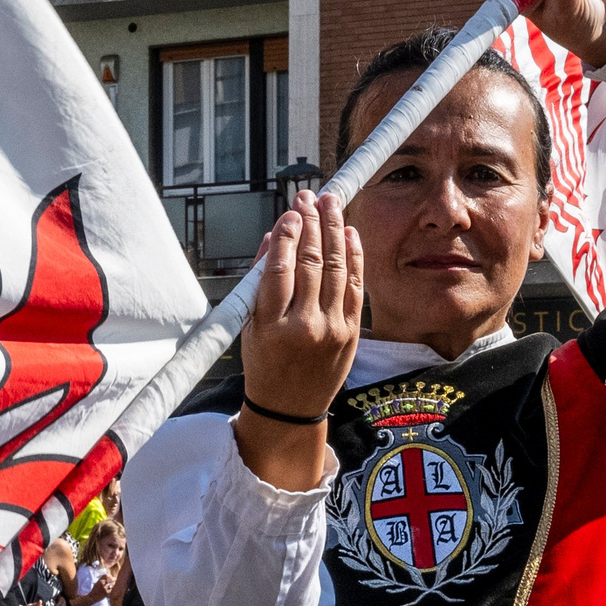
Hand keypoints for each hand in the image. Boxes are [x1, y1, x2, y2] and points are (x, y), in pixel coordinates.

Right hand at [235, 189, 362, 491]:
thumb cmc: (264, 366)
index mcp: (270, 325)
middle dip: (312, 224)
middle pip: (311, 263)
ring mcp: (332, 329)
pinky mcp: (352, 332)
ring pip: (336, 269)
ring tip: (331, 204)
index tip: (290, 213)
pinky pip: (356, 286)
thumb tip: (273, 239)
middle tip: (310, 197)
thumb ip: (259, 282)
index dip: (287, 236)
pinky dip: (354, 257)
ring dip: (334, 231)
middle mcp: (304, 326)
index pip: (280, 269)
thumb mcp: (249, 327)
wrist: (291, 408)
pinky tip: (350, 234)